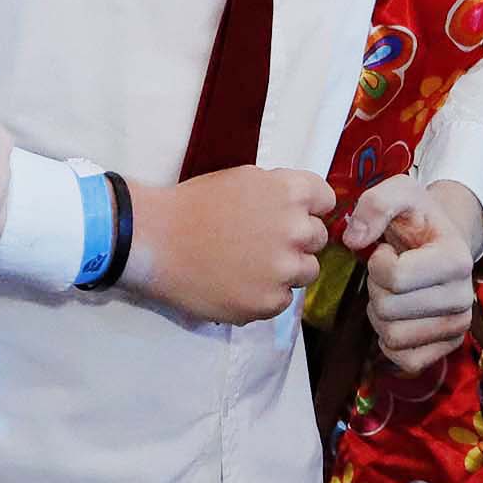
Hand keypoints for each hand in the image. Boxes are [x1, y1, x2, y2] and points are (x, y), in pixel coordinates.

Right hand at [122, 166, 336, 325]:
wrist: (156, 241)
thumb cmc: (194, 204)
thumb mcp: (243, 180)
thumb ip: (279, 192)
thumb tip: (305, 208)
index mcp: (289, 192)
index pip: (326, 200)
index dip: (309, 208)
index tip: (291, 215)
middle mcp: (294, 229)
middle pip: (318, 238)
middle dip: (297, 240)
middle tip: (264, 242)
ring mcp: (283, 269)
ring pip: (306, 271)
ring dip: (287, 269)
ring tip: (251, 265)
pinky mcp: (268, 302)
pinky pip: (283, 299)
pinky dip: (266, 294)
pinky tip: (239, 283)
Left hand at [342, 175, 482, 373]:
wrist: (441, 241)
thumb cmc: (418, 218)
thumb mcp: (400, 192)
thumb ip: (375, 204)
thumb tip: (354, 240)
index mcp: (456, 259)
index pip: (394, 277)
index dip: (377, 262)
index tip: (387, 250)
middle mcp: (464, 298)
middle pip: (389, 309)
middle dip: (376, 287)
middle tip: (388, 271)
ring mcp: (458, 326)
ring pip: (393, 336)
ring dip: (380, 313)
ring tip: (393, 291)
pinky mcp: (447, 347)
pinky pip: (405, 360)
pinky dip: (389, 340)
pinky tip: (397, 315)